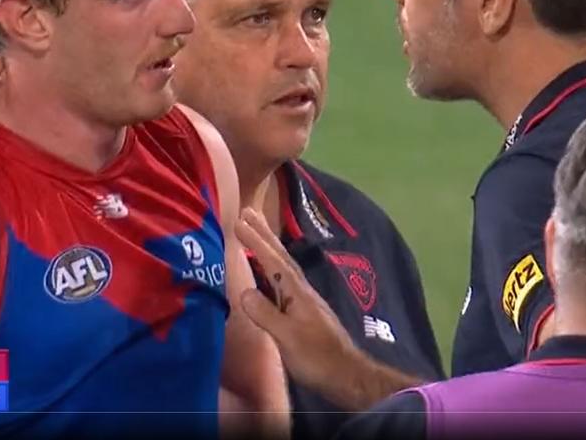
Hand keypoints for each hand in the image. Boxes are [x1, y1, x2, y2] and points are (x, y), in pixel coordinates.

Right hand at [235, 207, 360, 396]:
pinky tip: (267, 272)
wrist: (346, 374)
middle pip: (280, 256)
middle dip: (263, 234)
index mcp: (296, 292)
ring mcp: (303, 301)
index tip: (239, 219)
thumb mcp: (287, 337)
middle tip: (248, 211)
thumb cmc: (317, 356)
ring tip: (254, 232)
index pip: (273, 260)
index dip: (256, 240)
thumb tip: (243, 291)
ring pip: (282, 267)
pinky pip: (282, 281)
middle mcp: (301, 290)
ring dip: (268, 247)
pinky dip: (271, 268)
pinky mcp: (303, 313)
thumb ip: (265, 313)